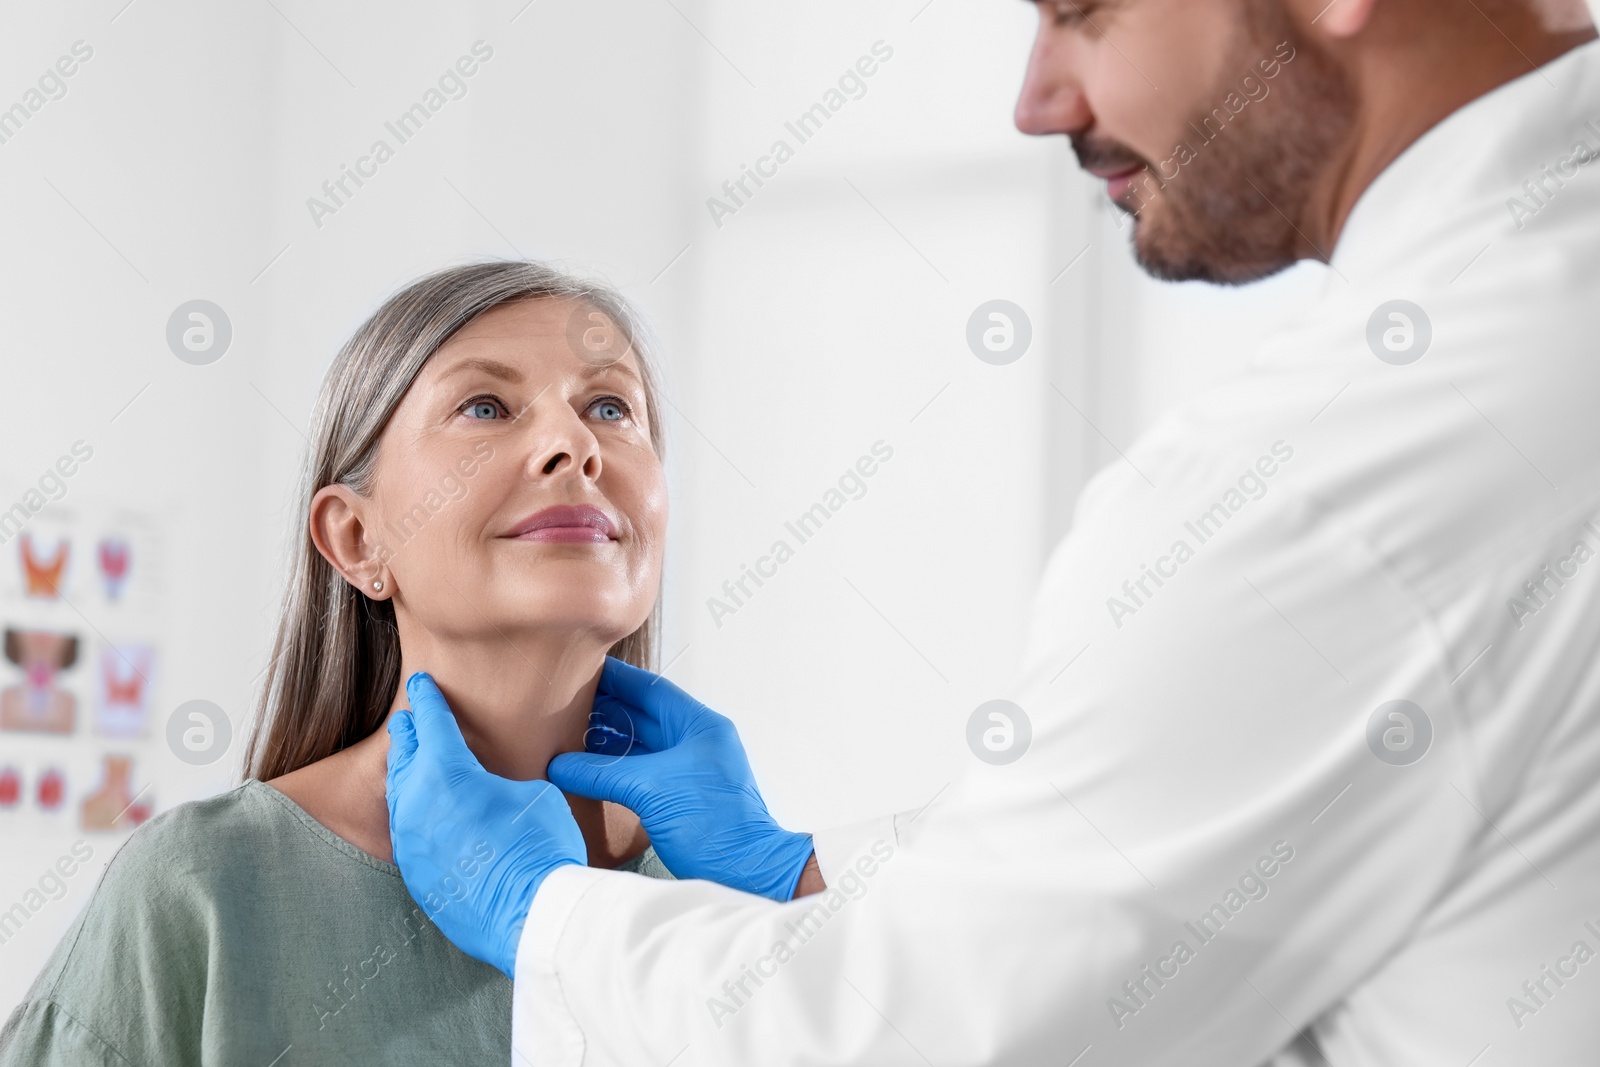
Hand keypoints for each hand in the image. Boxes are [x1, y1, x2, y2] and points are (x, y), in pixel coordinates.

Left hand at [385, 672, 586, 978]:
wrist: (532, 914)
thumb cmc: (542, 847)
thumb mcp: (534, 793)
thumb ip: (501, 782)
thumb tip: (493, 790)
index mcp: (447, 771)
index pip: (432, 721)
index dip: (428, 697)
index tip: (421, 683)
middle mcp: (418, 802)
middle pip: (405, 754)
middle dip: (410, 733)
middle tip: (411, 720)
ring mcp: (411, 841)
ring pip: (399, 795)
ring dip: (406, 774)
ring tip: (412, 762)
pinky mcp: (416, 874)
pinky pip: (407, 833)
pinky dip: (413, 814)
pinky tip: (423, 814)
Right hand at [548, 656, 815, 901]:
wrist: (747, 871)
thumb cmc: (714, 826)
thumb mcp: (650, 790)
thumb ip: (603, 773)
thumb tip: (560, 766)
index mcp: (699, 726)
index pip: (651, 690)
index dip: (617, 679)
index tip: (584, 670)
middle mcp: (695, 742)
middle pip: (643, 716)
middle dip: (605, 710)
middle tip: (565, 705)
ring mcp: (688, 769)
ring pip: (641, 745)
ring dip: (608, 742)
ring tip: (569, 735)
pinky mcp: (679, 795)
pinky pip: (642, 771)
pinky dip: (616, 769)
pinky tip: (589, 769)